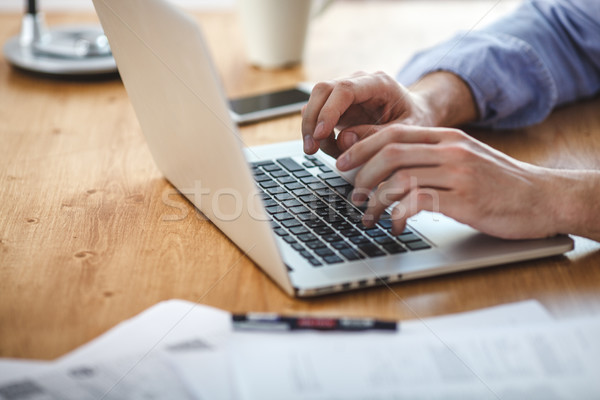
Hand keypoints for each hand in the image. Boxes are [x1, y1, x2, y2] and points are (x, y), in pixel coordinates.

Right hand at [301, 71, 477, 157]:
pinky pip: (318, 115)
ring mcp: (346, 94)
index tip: (320, 134)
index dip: (328, 111)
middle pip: (322, 90)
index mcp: (379, 83)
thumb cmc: (416, 120)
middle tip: (311, 149)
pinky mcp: (339, 107)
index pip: (344, 89)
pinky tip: (327, 147)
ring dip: (311, 128)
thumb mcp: (406, 131)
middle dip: (311, 120)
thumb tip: (344, 139)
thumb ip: (377, 135)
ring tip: (322, 151)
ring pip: (315, 102)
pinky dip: (316, 133)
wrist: (419, 114)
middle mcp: (358, 83)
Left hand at [336, 124, 561, 239]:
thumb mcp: (464, 159)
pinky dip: (397, 214)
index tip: (342, 162)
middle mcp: (450, 150)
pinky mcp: (465, 199)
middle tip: (352, 194)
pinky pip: (418, 202)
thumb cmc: (499, 183)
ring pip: (399, 177)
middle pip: (390, 152)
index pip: (393, 132)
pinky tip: (394, 224)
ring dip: (375, 199)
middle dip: (361, 173)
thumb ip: (429, 157)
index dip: (361, 146)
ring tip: (368, 214)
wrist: (543, 197)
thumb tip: (388, 168)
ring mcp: (458, 173)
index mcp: (447, 137)